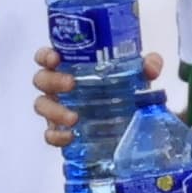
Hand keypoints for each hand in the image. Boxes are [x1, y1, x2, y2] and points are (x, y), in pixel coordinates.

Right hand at [32, 45, 165, 150]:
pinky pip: (50, 134)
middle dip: (52, 81)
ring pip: (41, 106)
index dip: (45, 55)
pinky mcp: (60, 130)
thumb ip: (147, 65)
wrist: (129, 118)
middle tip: (71, 85)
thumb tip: (150, 67)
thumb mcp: (137, 74)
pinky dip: (56, 136)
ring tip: (74, 118)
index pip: (46, 57)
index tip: (55, 58)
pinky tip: (70, 136)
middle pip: (41, 80)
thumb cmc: (122, 88)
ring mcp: (56, 109)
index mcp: (69, 67)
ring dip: (54, 111)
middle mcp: (57, 86)